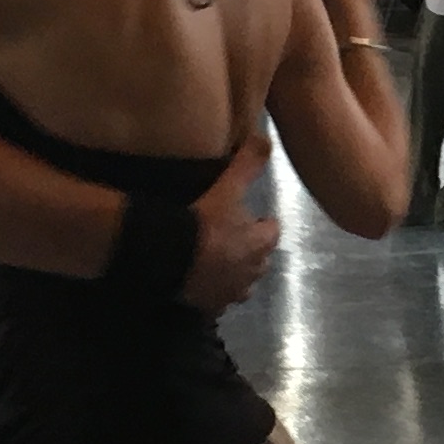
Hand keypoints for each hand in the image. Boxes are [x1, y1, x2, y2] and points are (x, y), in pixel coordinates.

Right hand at [181, 133, 279, 312]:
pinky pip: (217, 300)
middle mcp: (253, 271)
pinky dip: (213, 292)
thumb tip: (267, 137)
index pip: (273, 230)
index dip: (263, 223)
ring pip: (241, 283)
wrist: (170, 258)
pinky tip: (199, 282)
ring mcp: (232, 293)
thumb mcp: (227, 187)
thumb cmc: (204, 222)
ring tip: (216, 261)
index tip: (251, 216)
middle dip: (251, 250)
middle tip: (230, 237)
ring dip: (234, 273)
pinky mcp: (211, 306)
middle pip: (260, 259)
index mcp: (261, 243)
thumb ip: (248, 163)